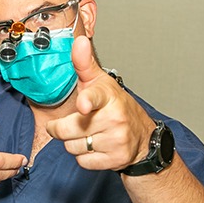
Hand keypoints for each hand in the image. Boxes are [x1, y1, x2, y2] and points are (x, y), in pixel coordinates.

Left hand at [46, 36, 154, 170]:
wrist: (142, 137)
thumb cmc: (113, 106)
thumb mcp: (100, 83)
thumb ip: (84, 64)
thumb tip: (79, 40)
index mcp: (108, 96)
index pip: (94, 97)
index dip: (87, 102)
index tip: (83, 106)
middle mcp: (114, 118)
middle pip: (68, 130)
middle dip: (62, 129)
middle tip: (72, 122)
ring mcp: (116, 140)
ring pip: (72, 147)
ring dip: (74, 143)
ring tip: (89, 134)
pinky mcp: (115, 159)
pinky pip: (82, 161)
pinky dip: (84, 157)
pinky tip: (95, 147)